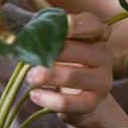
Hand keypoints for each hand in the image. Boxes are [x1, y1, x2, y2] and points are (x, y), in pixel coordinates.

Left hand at [26, 12, 114, 127]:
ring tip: (30, 78)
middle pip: (77, 51)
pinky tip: (34, 95)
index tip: (55, 28)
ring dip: (46, 76)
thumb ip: (48, 37)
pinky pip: (68, 102)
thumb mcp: (61, 47)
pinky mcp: (92, 103)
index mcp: (97, 37)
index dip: (75, 25)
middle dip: (49, 54)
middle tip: (29, 59)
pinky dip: (48, 99)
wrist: (79, 97)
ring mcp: (101, 81)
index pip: (92, 25)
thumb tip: (23, 36)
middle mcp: (104, 57)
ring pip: (72, 76)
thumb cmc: (65, 64)